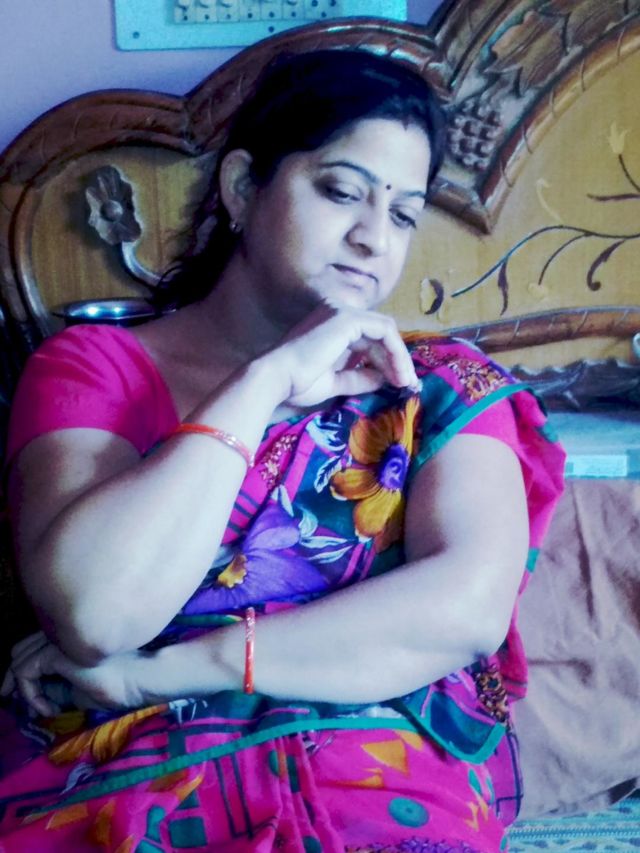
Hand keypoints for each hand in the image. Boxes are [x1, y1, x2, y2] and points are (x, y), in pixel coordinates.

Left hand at [1, 631, 146, 715]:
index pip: (33, 648)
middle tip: (18, 705)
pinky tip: (48, 709)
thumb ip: (57, 685)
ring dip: (25, 691)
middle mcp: (61, 634)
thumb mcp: (78, 689)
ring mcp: (59, 640)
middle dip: (13, 679)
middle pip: (21, 649)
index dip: (21, 674)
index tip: (24, 701)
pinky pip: (25, 671)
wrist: (138, 680)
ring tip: (41, 710)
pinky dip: (30, 694)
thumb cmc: (117, 685)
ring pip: (19, 661)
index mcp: (69, 639)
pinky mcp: (57, 652)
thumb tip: (34, 693)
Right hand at [267, 302, 419, 407]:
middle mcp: (337, 313)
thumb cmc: (298, 383)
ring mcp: (343, 312)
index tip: (398, 384)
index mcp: (331, 327)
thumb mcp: (335, 382)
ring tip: (405, 381)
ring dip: (399, 357)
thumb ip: (359, 377)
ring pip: (385, 331)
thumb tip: (383, 379)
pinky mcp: (349, 318)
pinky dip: (395, 350)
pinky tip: (399, 371)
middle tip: (408, 384)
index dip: (386, 361)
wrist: (278, 379)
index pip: (368, 340)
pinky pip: (384, 330)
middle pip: (379, 334)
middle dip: (396, 360)